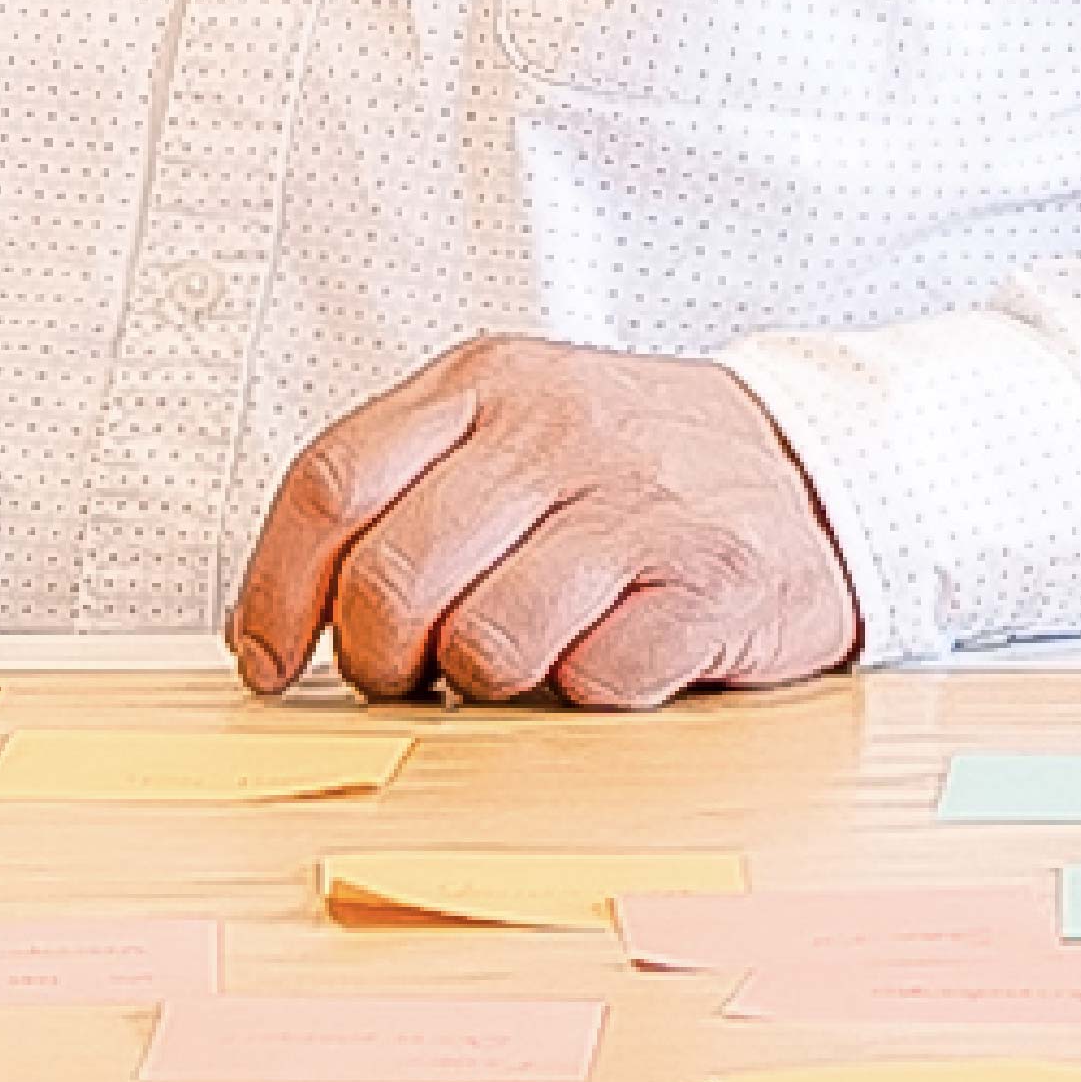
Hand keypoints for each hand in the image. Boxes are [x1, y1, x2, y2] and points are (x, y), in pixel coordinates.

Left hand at [227, 335, 865, 708]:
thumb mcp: (509, 436)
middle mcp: (556, 429)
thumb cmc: (628, 474)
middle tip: (410, 679)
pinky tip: (608, 661)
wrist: (813, 471)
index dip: (276, 591)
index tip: (267, 663)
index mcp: (483, 384)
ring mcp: (640, 502)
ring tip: (521, 665)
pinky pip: (598, 680)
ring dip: (485, 687)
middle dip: (379, 660)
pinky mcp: (716, 582)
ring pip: (486, 642)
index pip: (330, 484)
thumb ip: (401, 498)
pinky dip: (585, 698)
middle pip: (393, 577)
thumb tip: (273, 623)